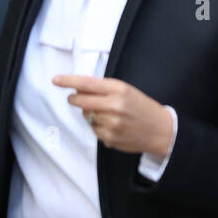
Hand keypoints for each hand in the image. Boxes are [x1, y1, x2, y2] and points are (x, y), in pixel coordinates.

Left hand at [53, 75, 173, 155]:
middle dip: (75, 99)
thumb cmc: (143, 108)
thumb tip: (77, 90)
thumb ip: (103, 89)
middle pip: (80, 101)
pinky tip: (115, 127)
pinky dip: (100, 128)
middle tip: (77, 99)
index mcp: (119, 89)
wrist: (162, 131)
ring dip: (92, 115)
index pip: (87, 83)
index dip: (68, 81)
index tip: (55, 80)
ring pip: (86, 117)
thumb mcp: (127, 91)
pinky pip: (94, 130)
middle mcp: (114, 105)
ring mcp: (111, 123)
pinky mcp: (109, 138)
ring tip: (111, 116)